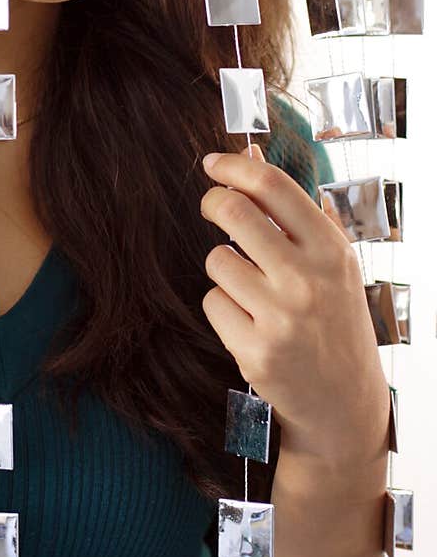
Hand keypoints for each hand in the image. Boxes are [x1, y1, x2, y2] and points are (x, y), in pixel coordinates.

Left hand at [199, 145, 389, 467]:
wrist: (344, 402)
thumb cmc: (333, 319)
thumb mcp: (330, 261)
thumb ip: (293, 209)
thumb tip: (251, 153)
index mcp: (330, 250)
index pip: (273, 186)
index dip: (234, 166)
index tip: (213, 163)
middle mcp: (307, 279)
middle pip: (234, 212)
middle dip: (213, 202)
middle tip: (212, 206)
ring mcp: (281, 317)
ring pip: (217, 260)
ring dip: (224, 268)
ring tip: (251, 289)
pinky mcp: (255, 351)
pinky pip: (212, 302)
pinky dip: (223, 307)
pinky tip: (249, 323)